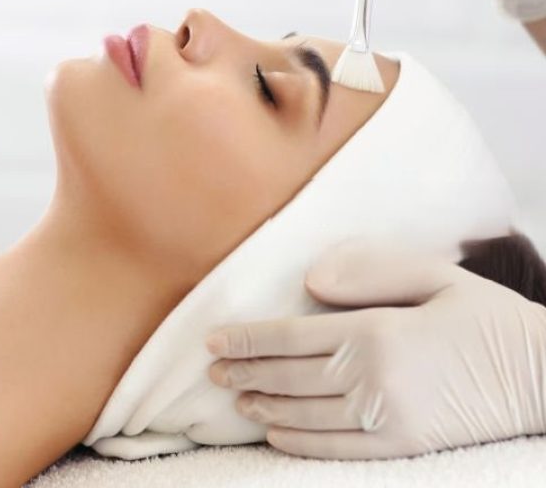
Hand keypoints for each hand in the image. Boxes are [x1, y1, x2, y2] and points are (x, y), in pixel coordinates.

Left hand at [205, 238, 545, 458]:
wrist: (545, 378)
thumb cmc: (488, 318)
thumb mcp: (435, 277)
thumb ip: (370, 273)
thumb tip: (310, 282)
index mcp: (376, 332)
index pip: (291, 337)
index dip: (247, 339)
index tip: (213, 339)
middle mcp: (373, 380)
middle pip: (289, 377)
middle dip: (245, 371)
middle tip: (211, 370)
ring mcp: (387, 420)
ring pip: (305, 414)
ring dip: (264, 405)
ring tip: (235, 397)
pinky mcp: (404, 448)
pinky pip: (336, 449)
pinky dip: (299, 442)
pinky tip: (276, 433)